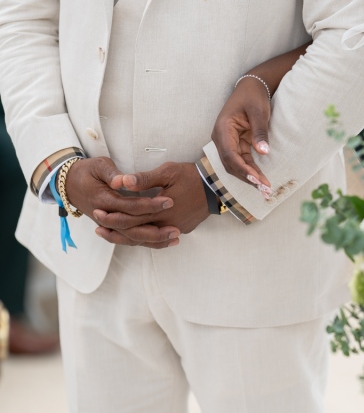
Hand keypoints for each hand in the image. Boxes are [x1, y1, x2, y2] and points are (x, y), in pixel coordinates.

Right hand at [65, 157, 179, 248]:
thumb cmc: (87, 171)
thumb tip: (124, 180)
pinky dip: (145, 241)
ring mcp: (107, 224)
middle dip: (155, 231)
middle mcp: (105, 216)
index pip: (130, 206)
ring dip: (153, 241)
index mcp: (103, 200)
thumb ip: (113, 174)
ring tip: (175, 239)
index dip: (150, 205)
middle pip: (132, 229)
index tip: (169, 201)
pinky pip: (129, 238)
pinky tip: (163, 242)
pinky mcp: (111, 227)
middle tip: (177, 230)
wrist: (68, 183)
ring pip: (131, 238)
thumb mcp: (99, 166)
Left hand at [93, 162, 209, 245]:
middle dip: (114, 230)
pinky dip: (144, 238)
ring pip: (146, 240)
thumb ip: (143, 179)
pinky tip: (135, 235)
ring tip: (110, 234)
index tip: (97, 213)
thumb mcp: (167, 172)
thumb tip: (121, 181)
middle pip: (135, 233)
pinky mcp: (182, 230)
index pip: (130, 218)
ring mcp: (175, 229)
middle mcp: (167, 224)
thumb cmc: (191, 176)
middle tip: (97, 226)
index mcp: (160, 210)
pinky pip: (158, 239)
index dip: (112, 217)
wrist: (217, 186)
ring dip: (127, 238)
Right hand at [211, 76, 272, 197]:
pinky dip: (250, 170)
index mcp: (223, 129)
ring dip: (249, 177)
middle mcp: (221, 138)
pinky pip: (241, 161)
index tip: (256, 179)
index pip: (230, 154)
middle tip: (264, 189)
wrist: (251, 87)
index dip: (242, 169)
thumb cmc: (254, 97)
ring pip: (235, 165)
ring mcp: (227, 142)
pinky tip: (260, 179)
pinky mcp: (235, 144)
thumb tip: (263, 152)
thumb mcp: (259, 112)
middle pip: (231, 163)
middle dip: (247, 177)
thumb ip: (259, 132)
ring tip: (264, 188)